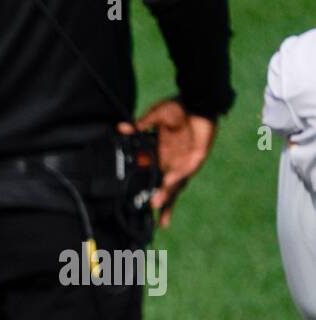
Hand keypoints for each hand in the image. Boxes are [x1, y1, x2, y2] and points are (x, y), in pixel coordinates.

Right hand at [119, 98, 217, 229]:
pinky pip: (185, 172)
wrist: (199, 100)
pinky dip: (176, 179)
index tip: (135, 198)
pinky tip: (167, 184)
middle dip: (161, 204)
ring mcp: (185, 161)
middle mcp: (173, 162)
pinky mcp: (197, 158)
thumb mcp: (155, 116)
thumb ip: (139, 125)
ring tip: (156, 205)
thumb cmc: (179, 106)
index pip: (152, 176)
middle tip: (155, 219)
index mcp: (162, 155)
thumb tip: (121, 127)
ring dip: (166, 195)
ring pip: (176, 184)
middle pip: (167, 188)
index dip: (145, 188)